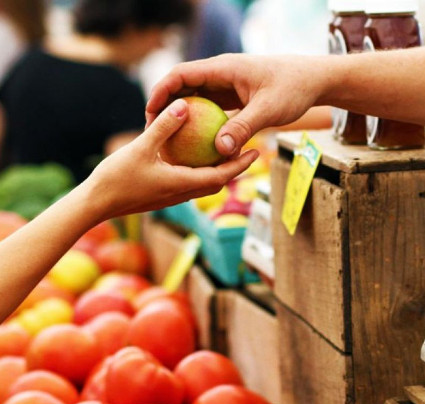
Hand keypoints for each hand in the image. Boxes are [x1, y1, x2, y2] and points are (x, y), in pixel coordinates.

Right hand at [83, 98, 258, 221]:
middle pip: (217, 181)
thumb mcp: (140, 147)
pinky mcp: (162, 196)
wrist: (94, 205)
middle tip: (249, 150)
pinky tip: (193, 156)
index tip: (256, 152)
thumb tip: (184, 105)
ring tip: (226, 151)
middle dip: (235, 168)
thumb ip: (164, 127)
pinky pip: (188, 182)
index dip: (241, 164)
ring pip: (203, 184)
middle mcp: (182, 193)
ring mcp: (172, 197)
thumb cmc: (116, 178)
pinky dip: (198, 171)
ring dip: (218, 170)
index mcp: (183, 184)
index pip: (222, 176)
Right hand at [146, 54, 324, 157]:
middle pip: (183, 87)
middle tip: (153, 132)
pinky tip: (197, 145)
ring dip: (183, 117)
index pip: (181, 74)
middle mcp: (221, 74)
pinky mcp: (235, 97)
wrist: (314, 81)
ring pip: (196, 99)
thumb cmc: (294, 89)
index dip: (161, 92)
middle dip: (166, 107)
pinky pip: (211, 109)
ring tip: (169, 141)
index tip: (150, 113)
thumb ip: (243, 128)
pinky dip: (202, 124)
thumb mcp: (268, 110)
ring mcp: (227, 86)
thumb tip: (220, 150)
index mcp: (223, 68)